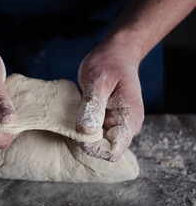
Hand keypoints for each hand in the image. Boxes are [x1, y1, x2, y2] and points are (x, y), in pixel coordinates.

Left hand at [76, 44, 143, 161]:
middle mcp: (125, 128)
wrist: (115, 55)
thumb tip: (87, 131)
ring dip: (83, 133)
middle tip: (75, 117)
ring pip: (96, 143)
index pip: (112, 151)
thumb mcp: (97, 80)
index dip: (93, 147)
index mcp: (129, 120)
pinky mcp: (107, 122)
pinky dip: (82, 127)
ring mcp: (116, 126)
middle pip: (103, 150)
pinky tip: (78, 113)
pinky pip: (93, 134)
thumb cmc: (108, 63)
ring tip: (78, 112)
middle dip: (85, 140)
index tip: (80, 130)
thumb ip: (93, 105)